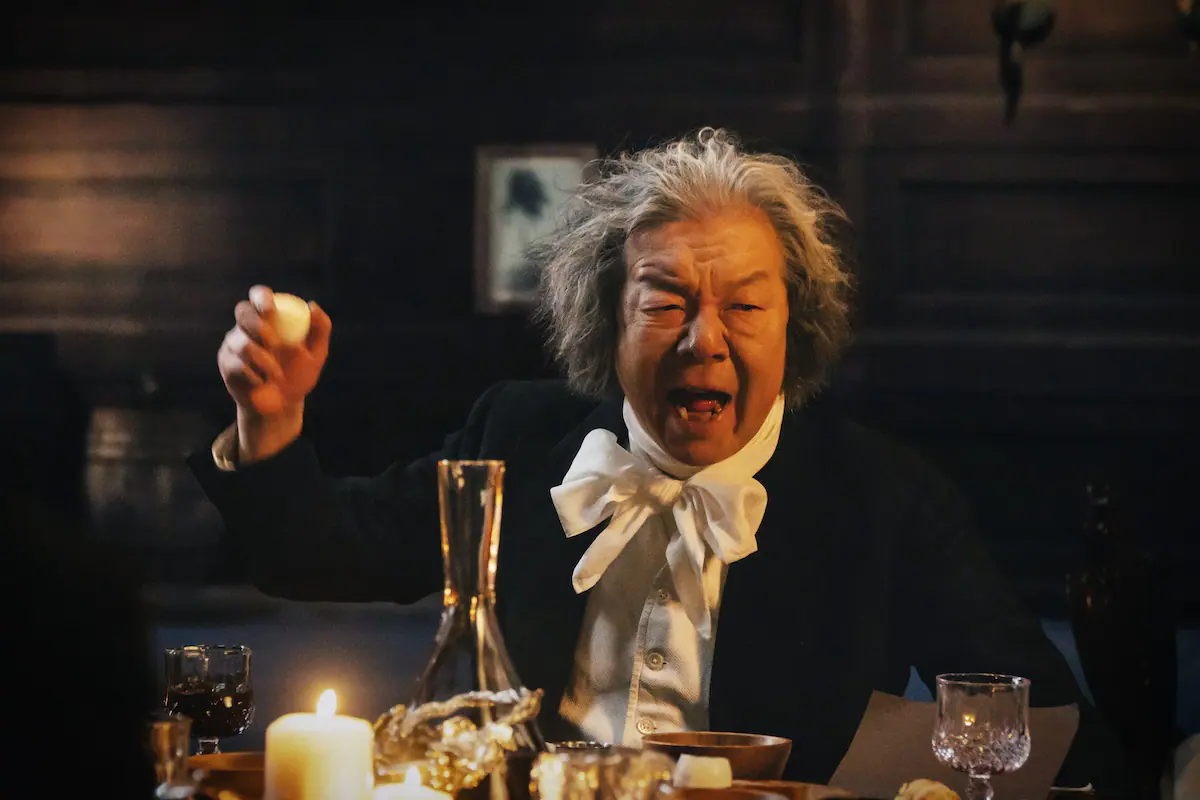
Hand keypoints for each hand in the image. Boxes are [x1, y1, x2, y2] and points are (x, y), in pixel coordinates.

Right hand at [217, 285, 331, 459]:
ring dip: (262, 359)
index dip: (261, 298)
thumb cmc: (300, 374)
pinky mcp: (226, 363)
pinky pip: (235, 364)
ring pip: (240, 342)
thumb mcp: (316, 354)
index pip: (259, 296)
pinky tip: (262, 382)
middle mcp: (248, 327)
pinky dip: (252, 374)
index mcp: (269, 318)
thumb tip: (312, 306)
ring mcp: (234, 344)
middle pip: (242, 312)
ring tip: (276, 374)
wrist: (283, 404)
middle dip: (257, 326)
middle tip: (274, 343)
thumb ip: (320, 329)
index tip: (271, 310)